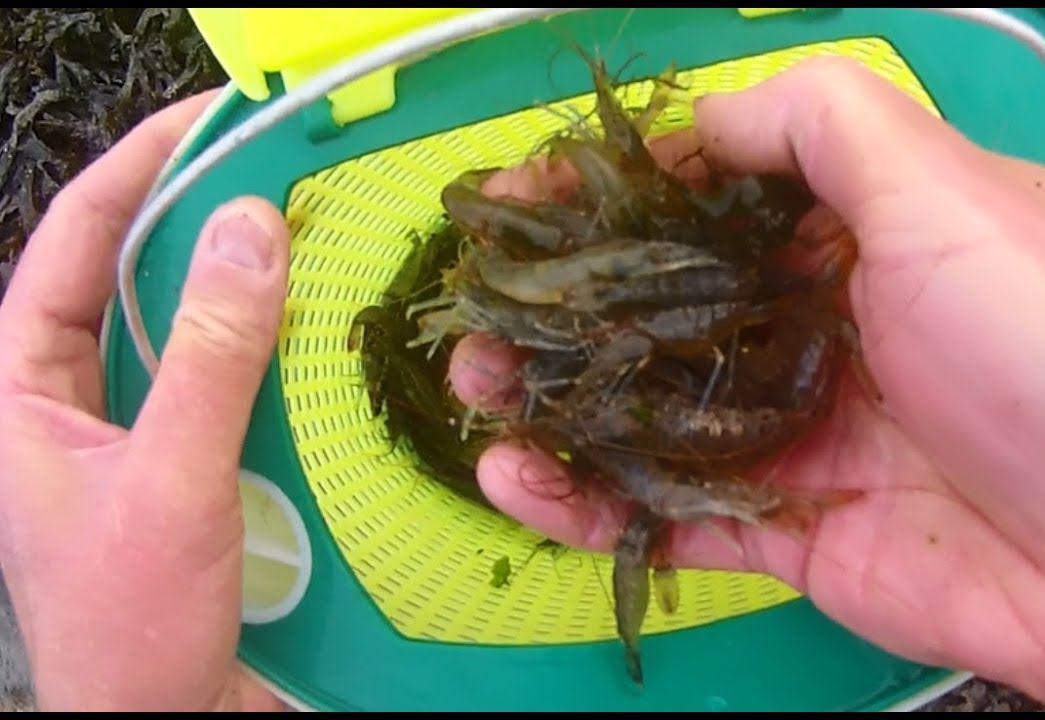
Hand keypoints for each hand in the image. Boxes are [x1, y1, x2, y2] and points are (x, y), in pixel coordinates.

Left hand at [0, 91, 290, 710]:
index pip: (75, 241)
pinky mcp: (185, 458)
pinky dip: (268, 346)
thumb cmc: (131, 626)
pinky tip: (316, 327)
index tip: (215, 121)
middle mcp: (67, 393)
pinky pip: (225, 376)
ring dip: (242, 279)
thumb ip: (207, 355)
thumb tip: (250, 230)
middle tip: (278, 165)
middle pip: (130, 270)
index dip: (140, 168)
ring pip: (183, 322)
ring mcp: (128, 426)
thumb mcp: (169, 479)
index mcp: (17, 386)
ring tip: (306, 230)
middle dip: (200, 213)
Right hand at [449, 57, 1044, 710]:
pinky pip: (674, 511)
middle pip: (661, 309)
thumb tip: (706, 117)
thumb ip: (827, 123)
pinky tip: (525, 486)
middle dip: (559, 307)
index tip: (526, 197)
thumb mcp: (950, 192)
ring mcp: (801, 431)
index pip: (706, 196)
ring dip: (554, 403)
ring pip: (650, 411)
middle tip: (477, 314)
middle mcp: (824, 326)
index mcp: (860, 235)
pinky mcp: (793, 528)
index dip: (609, 192)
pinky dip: (593, 504)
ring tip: (477, 397)